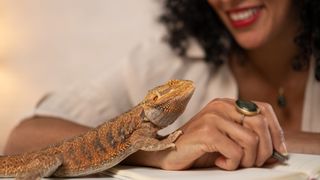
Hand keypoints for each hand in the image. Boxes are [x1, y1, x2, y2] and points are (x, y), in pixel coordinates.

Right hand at [133, 98, 286, 169]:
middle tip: (251, 162)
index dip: (277, 131)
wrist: (168, 151)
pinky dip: (232, 164)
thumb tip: (277, 151)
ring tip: (232, 163)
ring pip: (251, 140)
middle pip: (261, 124)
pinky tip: (219, 162)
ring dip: (247, 160)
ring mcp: (213, 117)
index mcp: (227, 104)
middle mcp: (221, 106)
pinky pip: (235, 152)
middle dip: (264, 150)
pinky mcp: (207, 132)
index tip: (278, 151)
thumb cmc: (199, 147)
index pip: (264, 110)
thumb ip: (248, 137)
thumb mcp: (227, 138)